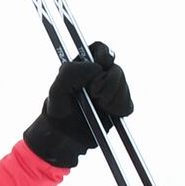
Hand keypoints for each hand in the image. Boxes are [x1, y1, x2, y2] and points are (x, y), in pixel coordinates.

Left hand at [23, 42, 132, 167]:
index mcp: (83, 67)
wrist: (65, 136)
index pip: (99, 49)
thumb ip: (71, 73)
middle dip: (108, 81)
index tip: (104, 62)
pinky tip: (108, 112)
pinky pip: (127, 103)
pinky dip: (119, 108)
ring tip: (98, 105)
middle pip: (116, 68)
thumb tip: (97, 68)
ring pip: (124, 85)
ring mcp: (111, 91)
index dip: (105, 53)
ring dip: (112, 96)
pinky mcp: (119, 106)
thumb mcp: (57, 89)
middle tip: (94, 93)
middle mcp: (99, 76)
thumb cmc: (58, 110)